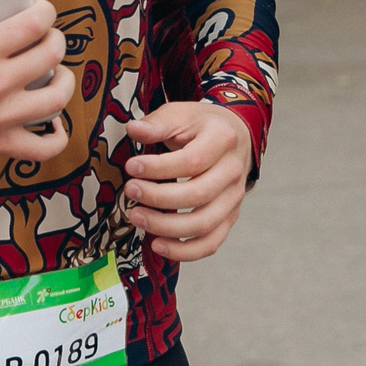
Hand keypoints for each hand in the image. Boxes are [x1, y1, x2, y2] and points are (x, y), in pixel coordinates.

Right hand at [0, 0, 72, 166]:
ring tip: (58, 75)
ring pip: (58, 97)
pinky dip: (57, 136)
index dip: (47, 12)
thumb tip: (7, 12)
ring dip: (65, 81)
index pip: (34, 23)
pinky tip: (55, 123)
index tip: (44, 12)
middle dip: (56, 40)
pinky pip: (44, 148)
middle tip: (49, 40)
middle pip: (52, 53)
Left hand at [123, 103, 252, 262]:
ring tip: (136, 217)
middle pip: (198, 195)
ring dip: (166, 227)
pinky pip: (210, 243)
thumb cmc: (202, 125)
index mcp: (223, 140)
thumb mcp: (180, 113)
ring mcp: (234, 198)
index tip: (131, 166)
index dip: (159, 168)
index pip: (192, 161)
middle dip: (158, 197)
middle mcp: (233, 172)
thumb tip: (133, 129)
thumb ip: (157, 123)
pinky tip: (157, 245)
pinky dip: (184, 252)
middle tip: (130, 191)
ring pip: (203, 224)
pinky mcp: (229, 218)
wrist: (234, 135)